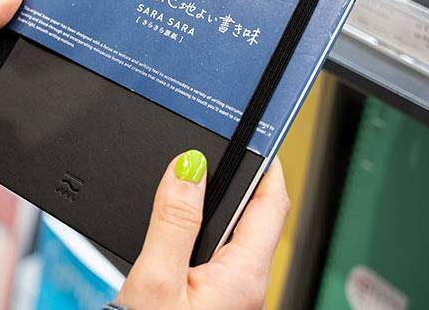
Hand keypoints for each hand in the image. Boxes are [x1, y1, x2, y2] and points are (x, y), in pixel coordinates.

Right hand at [116, 152, 289, 309]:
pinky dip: (201, 234)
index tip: (254, 135)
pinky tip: (179, 229)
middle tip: (214, 151)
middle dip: (233, 183)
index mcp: (244, 277)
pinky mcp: (213, 304)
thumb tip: (188, 167)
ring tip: (191, 182)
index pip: (272, 203)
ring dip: (213, 209)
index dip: (265, 163)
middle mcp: (246, 288)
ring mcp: (231, 298)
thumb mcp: (155, 279)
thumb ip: (173, 221)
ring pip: (232, 240)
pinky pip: (216, 259)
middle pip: (253, 218)